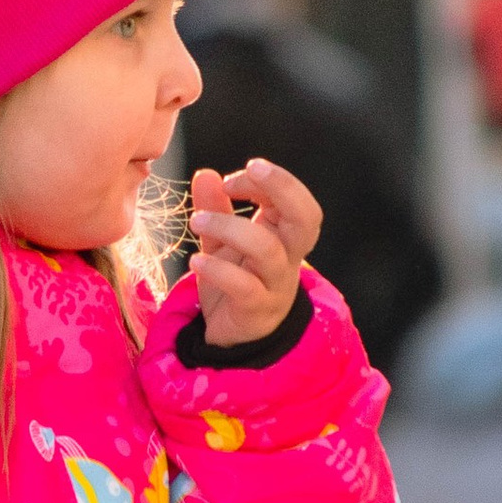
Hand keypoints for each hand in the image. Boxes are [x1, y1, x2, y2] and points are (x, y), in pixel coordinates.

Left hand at [189, 159, 321, 348]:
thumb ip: (216, 208)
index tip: (229, 181)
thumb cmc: (237, 280)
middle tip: (249, 168)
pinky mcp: (256, 310)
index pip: (293, 199)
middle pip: (305, 219)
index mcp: (284, 235)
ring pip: (267, 250)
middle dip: (282, 187)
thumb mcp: (222, 241)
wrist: (235, 334)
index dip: (267, 181)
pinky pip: (244, 287)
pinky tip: (196, 261)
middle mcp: (287, 257)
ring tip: (197, 220)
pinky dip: (218, 270)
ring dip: (230, 227)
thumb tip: (207, 174)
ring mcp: (275, 285)